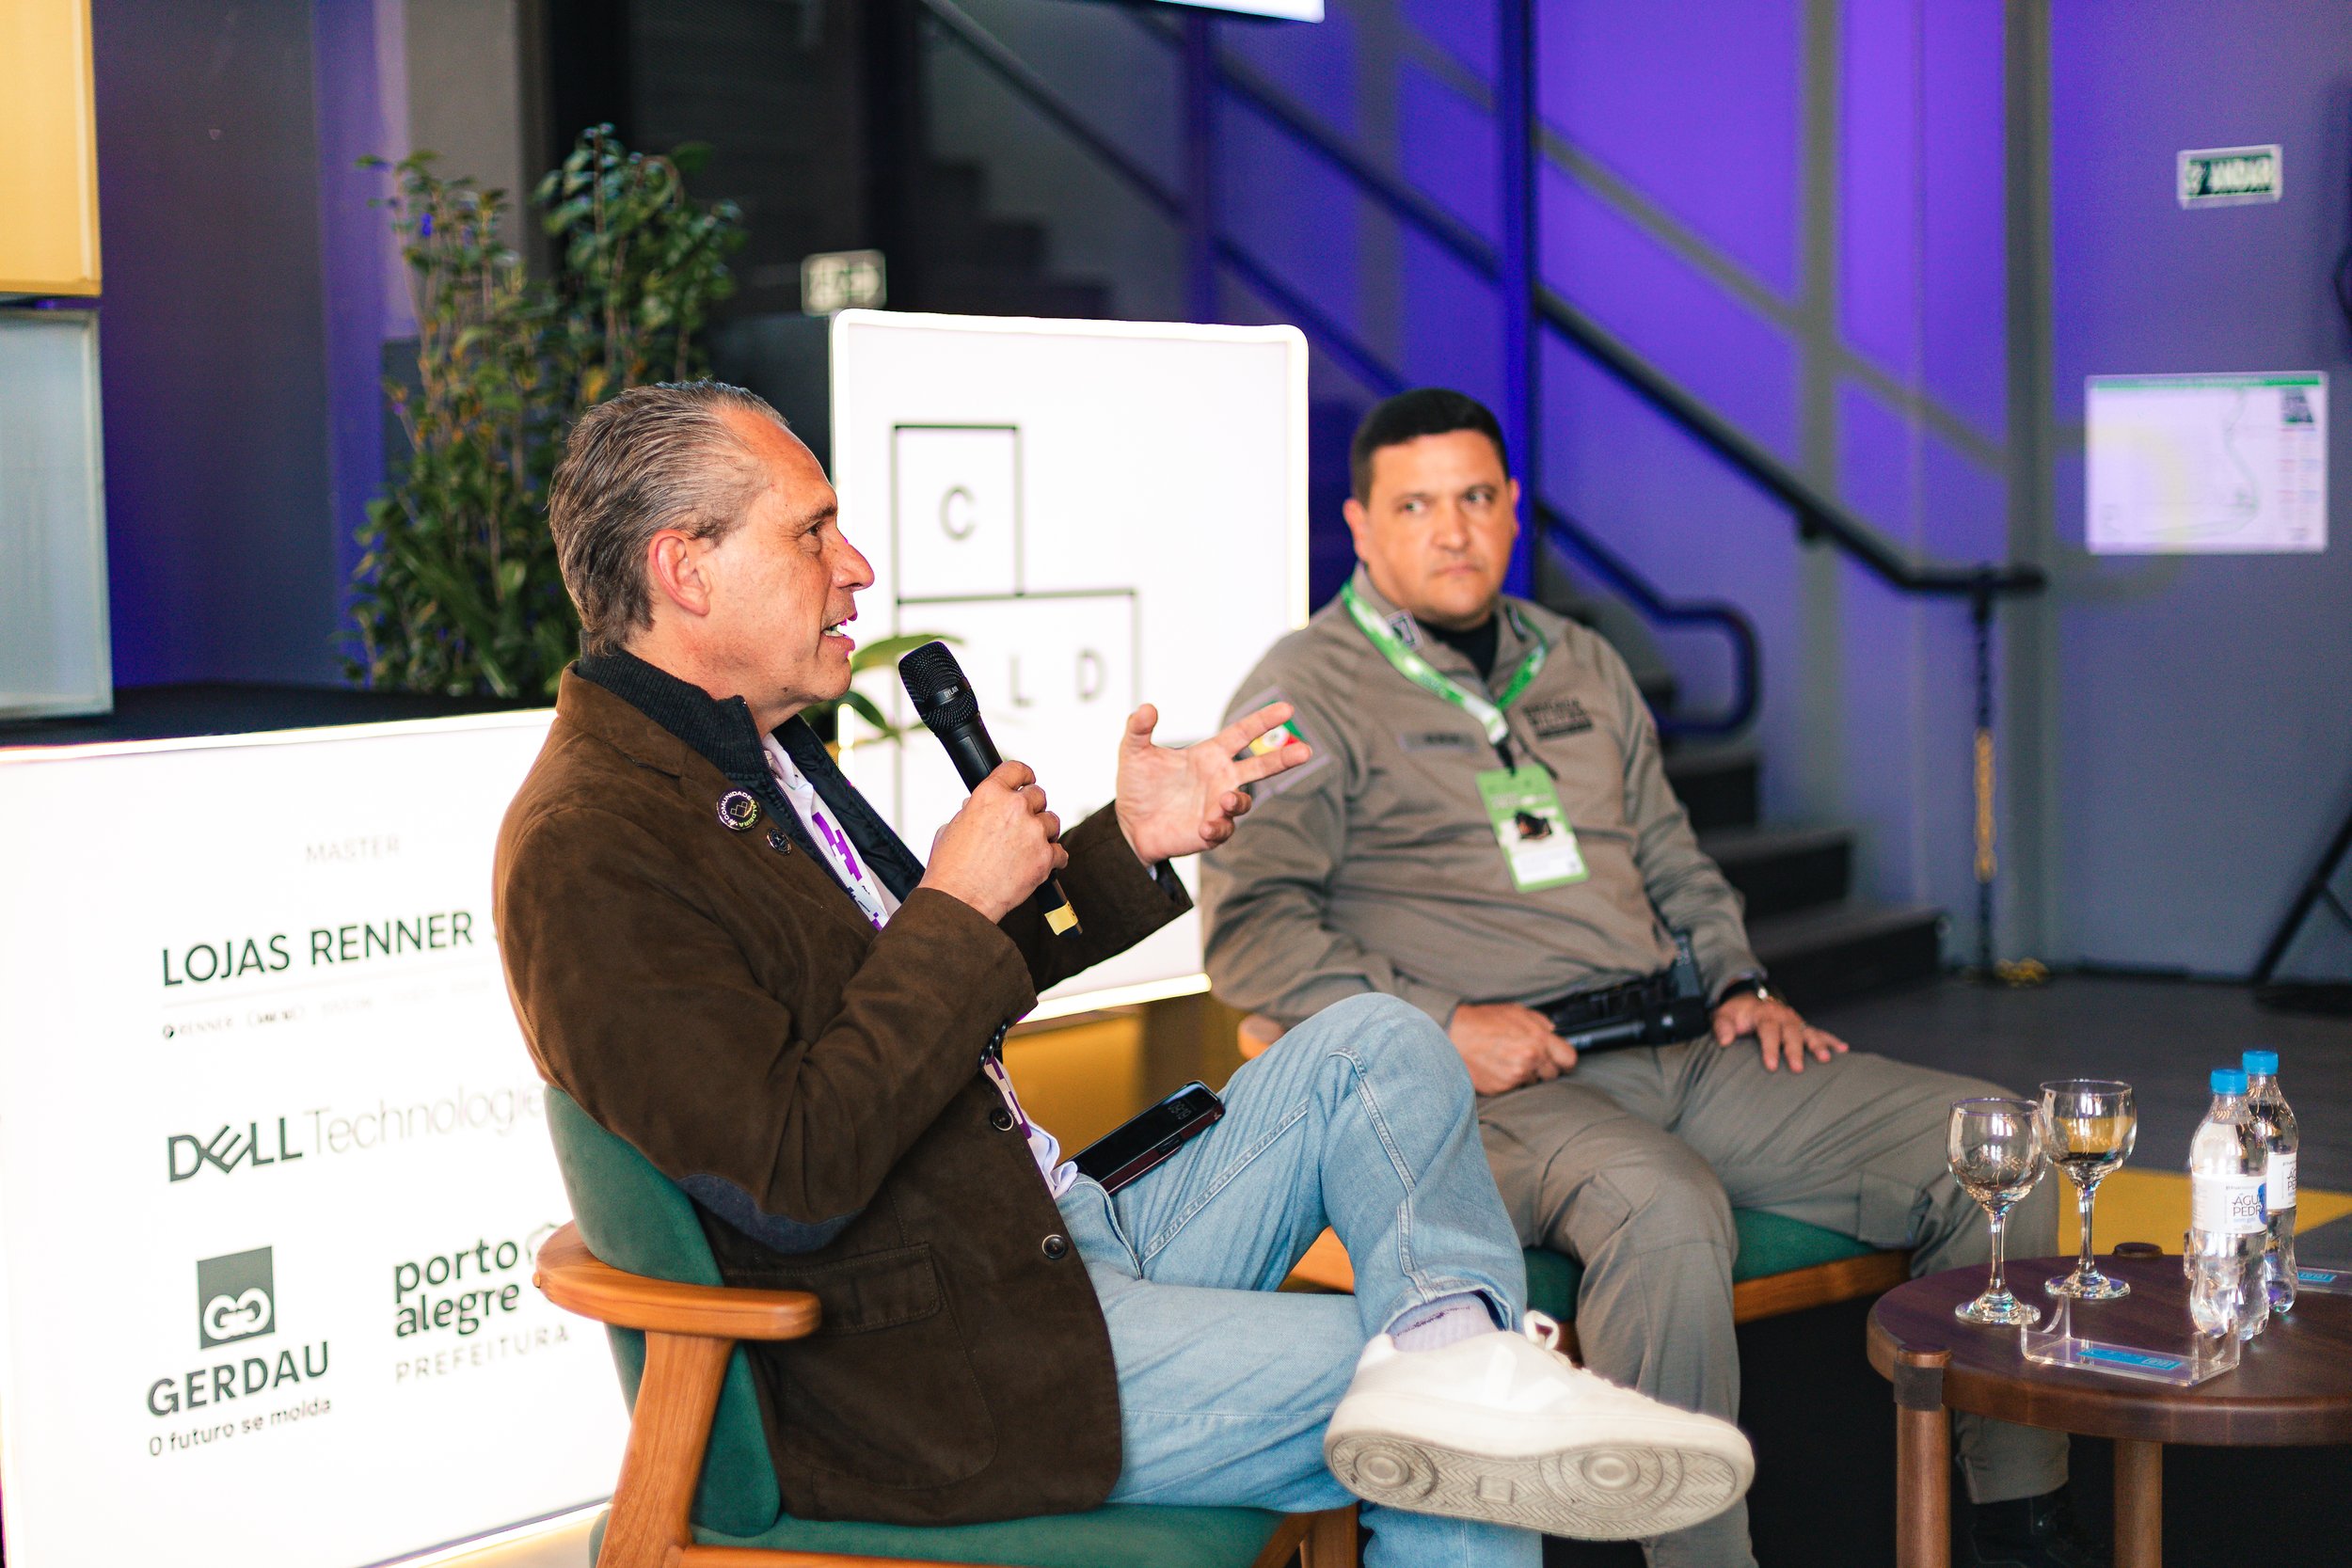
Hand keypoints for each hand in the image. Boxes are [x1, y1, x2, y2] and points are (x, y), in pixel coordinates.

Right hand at [917, 761, 1067, 922]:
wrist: (959, 900)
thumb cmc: (950, 868)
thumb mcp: (952, 827)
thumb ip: (972, 811)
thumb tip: (977, 807)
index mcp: (989, 794)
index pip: (1016, 769)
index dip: (1024, 775)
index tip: (1028, 780)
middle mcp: (1015, 808)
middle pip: (1038, 795)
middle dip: (1032, 808)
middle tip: (1023, 824)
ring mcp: (1033, 832)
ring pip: (1052, 822)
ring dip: (1043, 832)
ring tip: (1028, 847)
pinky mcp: (1045, 857)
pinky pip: (1060, 852)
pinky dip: (1052, 858)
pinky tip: (1039, 864)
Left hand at [1114, 701, 1313, 865]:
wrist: (1130, 824)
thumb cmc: (1138, 786)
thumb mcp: (1133, 753)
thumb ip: (1139, 728)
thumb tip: (1146, 707)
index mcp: (1210, 754)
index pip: (1243, 733)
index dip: (1264, 720)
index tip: (1287, 709)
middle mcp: (1221, 778)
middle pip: (1261, 766)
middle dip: (1284, 759)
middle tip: (1306, 750)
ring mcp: (1218, 805)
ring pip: (1243, 801)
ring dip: (1238, 800)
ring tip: (1227, 800)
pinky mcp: (1211, 831)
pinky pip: (1224, 829)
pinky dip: (1218, 826)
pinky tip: (1206, 826)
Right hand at [1448, 1003, 1578, 1095]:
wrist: (1453, 1035)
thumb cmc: (1482, 1021)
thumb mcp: (1516, 1011)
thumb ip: (1540, 1023)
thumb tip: (1553, 1032)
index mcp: (1538, 1039)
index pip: (1569, 1059)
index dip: (1564, 1060)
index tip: (1559, 1061)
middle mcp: (1530, 1059)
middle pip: (1552, 1074)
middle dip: (1543, 1067)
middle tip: (1526, 1057)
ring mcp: (1516, 1076)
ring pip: (1533, 1082)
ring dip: (1526, 1074)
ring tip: (1507, 1060)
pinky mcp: (1503, 1088)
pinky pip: (1515, 1088)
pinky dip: (1509, 1080)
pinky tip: (1497, 1067)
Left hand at [1712, 992, 1847, 1072]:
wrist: (1748, 999)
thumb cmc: (1736, 1014)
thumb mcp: (1723, 1016)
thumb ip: (1722, 1027)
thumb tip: (1724, 1041)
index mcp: (1763, 1014)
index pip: (1767, 1030)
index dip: (1769, 1048)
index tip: (1771, 1065)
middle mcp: (1782, 1016)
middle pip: (1790, 1032)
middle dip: (1795, 1050)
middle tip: (1798, 1068)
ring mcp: (1794, 1021)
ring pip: (1808, 1032)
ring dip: (1818, 1045)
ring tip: (1826, 1059)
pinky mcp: (1802, 1026)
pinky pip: (1819, 1032)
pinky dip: (1831, 1040)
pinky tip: (1844, 1049)